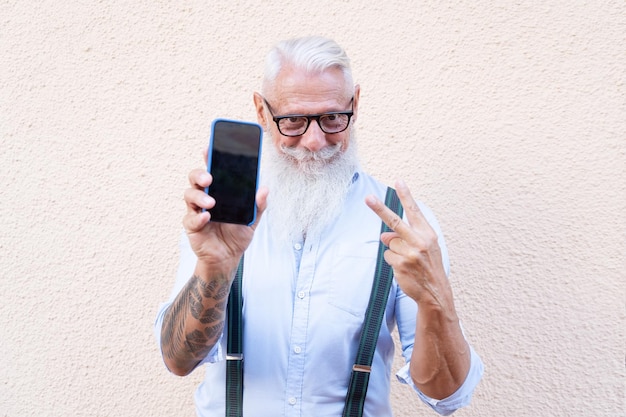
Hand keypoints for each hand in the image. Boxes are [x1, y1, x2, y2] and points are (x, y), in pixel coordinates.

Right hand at [182, 162, 267, 270]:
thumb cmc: (237, 234)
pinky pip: (190, 218)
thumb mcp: (252, 218)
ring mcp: (197, 210)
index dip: (210, 157)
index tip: (209, 147)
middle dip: (200, 174)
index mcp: (219, 191)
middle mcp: (205, 196)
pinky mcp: (192, 226)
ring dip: (199, 196)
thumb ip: (258, 204)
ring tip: (212, 203)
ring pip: (189, 195)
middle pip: (195, 178)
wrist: (228, 257)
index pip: (213, 170)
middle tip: (209, 177)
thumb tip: (264, 189)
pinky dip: (198, 216)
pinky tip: (206, 216)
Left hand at [365, 180, 450, 309]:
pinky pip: (387, 256)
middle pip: (395, 221)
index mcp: (427, 234)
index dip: (406, 196)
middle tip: (368, 198)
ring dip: (395, 252)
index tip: (399, 181)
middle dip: (380, 209)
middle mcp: (419, 241)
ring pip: (390, 243)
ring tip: (408, 261)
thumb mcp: (422, 248)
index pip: (414, 211)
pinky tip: (404, 269)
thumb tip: (384, 235)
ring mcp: (410, 253)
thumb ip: (405, 237)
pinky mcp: (401, 264)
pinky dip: (392, 262)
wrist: (435, 292)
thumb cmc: (428, 266)